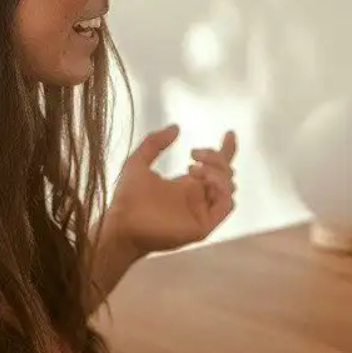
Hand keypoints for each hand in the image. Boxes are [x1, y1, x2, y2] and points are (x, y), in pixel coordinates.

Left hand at [105, 125, 236, 256]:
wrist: (121, 224)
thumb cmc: (126, 199)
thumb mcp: (138, 162)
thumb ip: (154, 143)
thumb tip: (175, 127)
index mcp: (186, 186)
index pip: (215, 167)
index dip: (226, 150)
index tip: (229, 134)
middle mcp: (198, 198)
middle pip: (225, 174)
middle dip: (216, 157)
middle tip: (193, 154)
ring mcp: (202, 212)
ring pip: (229, 188)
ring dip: (218, 172)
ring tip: (194, 168)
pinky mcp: (204, 225)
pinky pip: (226, 205)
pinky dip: (221, 187)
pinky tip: (202, 179)